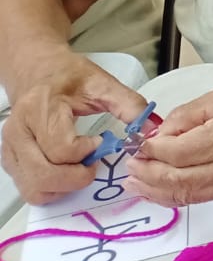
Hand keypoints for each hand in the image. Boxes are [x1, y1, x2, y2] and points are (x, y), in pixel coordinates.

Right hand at [0, 54, 151, 204]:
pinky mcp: (10, 161)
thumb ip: (128, 104)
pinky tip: (67, 171)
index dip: (86, 152)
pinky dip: (52, 188)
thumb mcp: (101, 83)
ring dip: (63, 186)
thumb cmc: (67, 77)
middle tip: (94, 164)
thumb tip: (150, 127)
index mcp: (41, 109)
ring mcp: (11, 149)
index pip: (61, 148)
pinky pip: (30, 189)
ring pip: (35, 188)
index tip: (101, 142)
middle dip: (77, 177)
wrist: (37, 72)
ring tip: (81, 167)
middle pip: (44, 174)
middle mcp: (19, 132)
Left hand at [128, 66, 212, 205]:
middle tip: (130, 166)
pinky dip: (180, 192)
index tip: (138, 144)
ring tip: (138, 181)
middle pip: (179, 181)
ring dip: (159, 190)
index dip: (151, 150)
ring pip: (189, 195)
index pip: (177, 153)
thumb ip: (185, 118)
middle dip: (149, 175)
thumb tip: (157, 137)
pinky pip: (204, 195)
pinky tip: (164, 185)